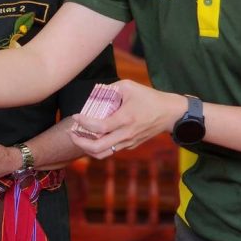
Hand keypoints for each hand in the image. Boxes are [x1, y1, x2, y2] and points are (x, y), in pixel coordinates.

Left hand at [68, 80, 184, 159]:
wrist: (169, 114)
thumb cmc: (149, 98)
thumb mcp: (128, 86)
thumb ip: (109, 89)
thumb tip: (92, 93)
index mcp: (126, 118)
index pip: (99, 127)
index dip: (84, 123)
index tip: (76, 116)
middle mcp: (126, 134)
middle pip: (97, 147)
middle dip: (79, 142)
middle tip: (71, 132)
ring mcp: (129, 142)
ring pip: (103, 154)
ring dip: (87, 148)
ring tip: (78, 137)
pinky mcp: (130, 146)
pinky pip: (110, 151)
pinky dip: (97, 147)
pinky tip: (91, 137)